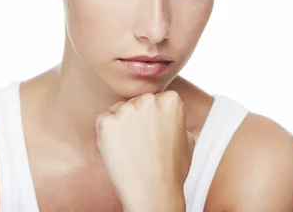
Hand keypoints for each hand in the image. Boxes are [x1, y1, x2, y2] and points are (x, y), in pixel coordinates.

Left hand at [96, 90, 194, 210]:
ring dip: (121, 126)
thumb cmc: (172, 170)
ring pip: (119, 110)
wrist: (154, 193)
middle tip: (142, 145)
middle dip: (136, 119)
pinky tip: (119, 150)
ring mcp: (126, 110)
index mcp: (171, 100)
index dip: (153, 119)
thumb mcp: (188, 138)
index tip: (155, 136)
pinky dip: (107, 134)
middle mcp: (149, 100)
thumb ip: (176, 119)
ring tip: (132, 150)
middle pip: (136, 102)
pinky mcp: (107, 122)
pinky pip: (104, 121)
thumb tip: (169, 113)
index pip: (155, 99)